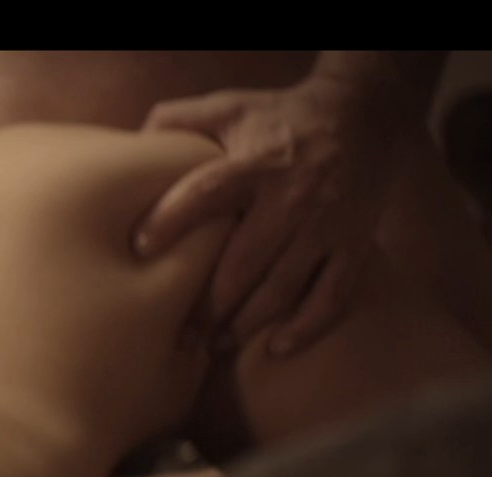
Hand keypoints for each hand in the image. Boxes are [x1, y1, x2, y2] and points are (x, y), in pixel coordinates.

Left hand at [134, 68, 421, 356]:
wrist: (366, 116)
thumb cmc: (281, 119)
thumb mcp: (231, 107)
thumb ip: (178, 121)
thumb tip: (131, 146)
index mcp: (257, 164)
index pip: (208, 191)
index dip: (172, 219)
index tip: (140, 248)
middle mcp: (293, 198)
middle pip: (242, 261)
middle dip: (205, 305)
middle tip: (178, 335)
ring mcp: (327, 226)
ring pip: (282, 288)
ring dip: (244, 323)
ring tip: (214, 346)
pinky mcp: (354, 244)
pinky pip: (333, 296)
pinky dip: (306, 327)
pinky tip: (275, 348)